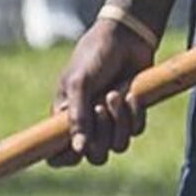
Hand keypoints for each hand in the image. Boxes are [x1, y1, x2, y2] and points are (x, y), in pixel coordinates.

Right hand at [52, 12, 160, 164]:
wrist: (126, 37)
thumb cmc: (95, 55)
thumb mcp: (79, 82)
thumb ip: (77, 116)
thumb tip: (77, 149)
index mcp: (66, 117)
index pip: (59, 154)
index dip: (65, 158)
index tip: (76, 149)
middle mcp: (87, 124)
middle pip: (95, 156)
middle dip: (100, 137)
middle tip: (100, 108)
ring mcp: (111, 121)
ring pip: (118, 146)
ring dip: (119, 123)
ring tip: (116, 95)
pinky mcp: (131, 114)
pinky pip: (135, 130)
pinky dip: (134, 113)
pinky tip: (130, 93)